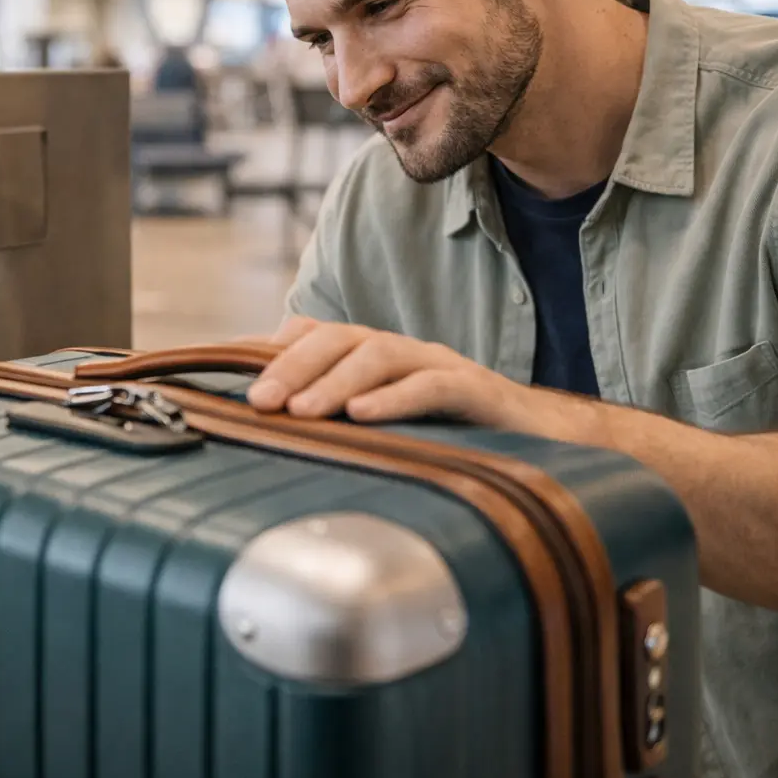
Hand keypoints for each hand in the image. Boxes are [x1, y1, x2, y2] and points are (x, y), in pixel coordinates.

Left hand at [245, 316, 513, 424]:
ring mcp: (439, 365)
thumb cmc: (455, 434)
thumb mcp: (385, 427)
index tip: (233, 384)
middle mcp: (403, 352)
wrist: (543, 440)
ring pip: (379, 355)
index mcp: (375, 356)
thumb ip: (337, 419)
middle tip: (259, 403)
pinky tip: (364, 416)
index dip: (272, 354)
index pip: (315, 336)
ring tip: (301, 412)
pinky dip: (394, 399)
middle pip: (339, 338)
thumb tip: (275, 432)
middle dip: (292, 368)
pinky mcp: (475, 390)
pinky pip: (430, 385)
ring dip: (334, 382)